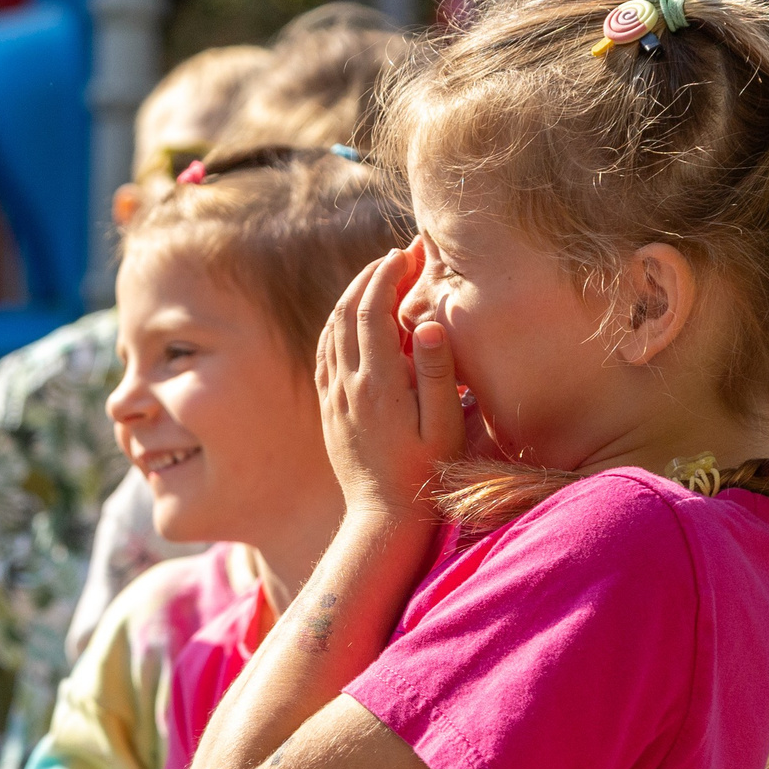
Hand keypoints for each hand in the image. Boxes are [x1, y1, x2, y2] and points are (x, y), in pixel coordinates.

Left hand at [316, 241, 462, 523]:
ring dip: (353, 295)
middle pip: (348, 312)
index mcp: (376, 384)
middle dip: (371, 276)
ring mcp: (334, 395)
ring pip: (332, 328)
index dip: (387, 275)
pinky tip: (354, 315)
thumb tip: (424, 323)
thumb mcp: (443, 426)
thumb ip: (437, 373)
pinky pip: (325, 351)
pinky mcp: (329, 407)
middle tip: (399, 255)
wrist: (383, 516)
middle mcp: (347, 384)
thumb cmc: (424, 474)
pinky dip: (338, 322)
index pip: (373, 311)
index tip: (407, 252)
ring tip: (380, 274)